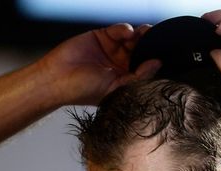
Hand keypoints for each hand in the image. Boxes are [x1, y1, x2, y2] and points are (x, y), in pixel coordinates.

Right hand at [38, 23, 160, 105]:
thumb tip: (157, 64)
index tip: (164, 55)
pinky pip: (119, 30)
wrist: (56, 79)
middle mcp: (121, 64)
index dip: (154, 61)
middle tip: (158, 40)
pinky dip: (125, 29)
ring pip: (133, 39)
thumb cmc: (83, 90)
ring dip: (141, 35)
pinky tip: (127, 33)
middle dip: (150, 45)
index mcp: (126, 79)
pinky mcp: (102, 36)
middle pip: (142, 51)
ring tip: (145, 33)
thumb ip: (138, 77)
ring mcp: (112, 49)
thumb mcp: (116, 88)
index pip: (146, 67)